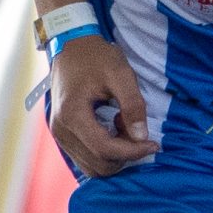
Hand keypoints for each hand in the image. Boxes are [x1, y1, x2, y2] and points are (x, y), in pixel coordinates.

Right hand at [49, 33, 159, 176]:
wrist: (70, 46)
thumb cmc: (96, 57)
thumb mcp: (121, 74)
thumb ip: (133, 105)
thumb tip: (141, 136)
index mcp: (72, 115)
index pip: (105, 149)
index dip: (133, 152)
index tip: (154, 144)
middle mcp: (60, 130)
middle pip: (98, 164)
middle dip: (124, 154)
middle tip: (136, 129)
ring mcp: (58, 134)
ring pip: (92, 165)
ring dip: (115, 155)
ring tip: (123, 126)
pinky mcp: (62, 134)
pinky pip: (86, 157)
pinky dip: (104, 152)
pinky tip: (112, 128)